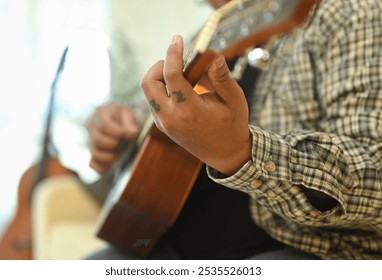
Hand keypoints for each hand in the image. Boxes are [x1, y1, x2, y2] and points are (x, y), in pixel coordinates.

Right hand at [87, 103, 138, 172]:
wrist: (114, 118)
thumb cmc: (121, 116)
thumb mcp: (127, 113)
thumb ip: (130, 123)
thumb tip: (133, 132)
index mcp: (101, 114)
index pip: (105, 125)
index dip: (118, 132)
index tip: (130, 135)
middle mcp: (92, 127)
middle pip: (98, 140)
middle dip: (113, 145)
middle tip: (122, 143)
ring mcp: (90, 140)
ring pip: (95, 153)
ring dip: (109, 157)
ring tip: (118, 153)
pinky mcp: (93, 152)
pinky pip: (92, 164)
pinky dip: (102, 167)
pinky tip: (112, 164)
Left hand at [141, 35, 251, 175]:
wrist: (225, 154)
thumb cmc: (232, 126)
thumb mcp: (234, 100)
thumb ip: (222, 78)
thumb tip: (214, 57)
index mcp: (189, 110)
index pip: (171, 75)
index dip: (173, 53)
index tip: (177, 39)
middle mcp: (171, 118)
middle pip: (148, 82)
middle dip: (158, 66)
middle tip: (176, 61)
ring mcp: (164, 123)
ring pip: (148, 92)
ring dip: (158, 77)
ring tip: (179, 74)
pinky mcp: (162, 125)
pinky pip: (153, 101)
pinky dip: (161, 89)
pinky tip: (178, 87)